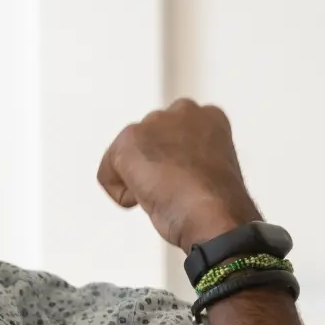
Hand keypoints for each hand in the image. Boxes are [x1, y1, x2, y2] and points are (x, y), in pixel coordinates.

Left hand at [97, 98, 261, 252]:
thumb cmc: (217, 205)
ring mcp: (154, 123)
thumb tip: (173, 173)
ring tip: (164, 194)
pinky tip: (147, 199)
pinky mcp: (129, 141)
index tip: (186, 181)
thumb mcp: (209, 171)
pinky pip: (107, 175)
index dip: (173, 166)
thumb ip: (190, 159)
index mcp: (208, 117)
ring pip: (127, 157)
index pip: (171, 137)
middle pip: (146, 143)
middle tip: (172, 190)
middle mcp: (182, 111)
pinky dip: (121, 195)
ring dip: (138, 180)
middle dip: (152, 168)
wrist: (213, 213)